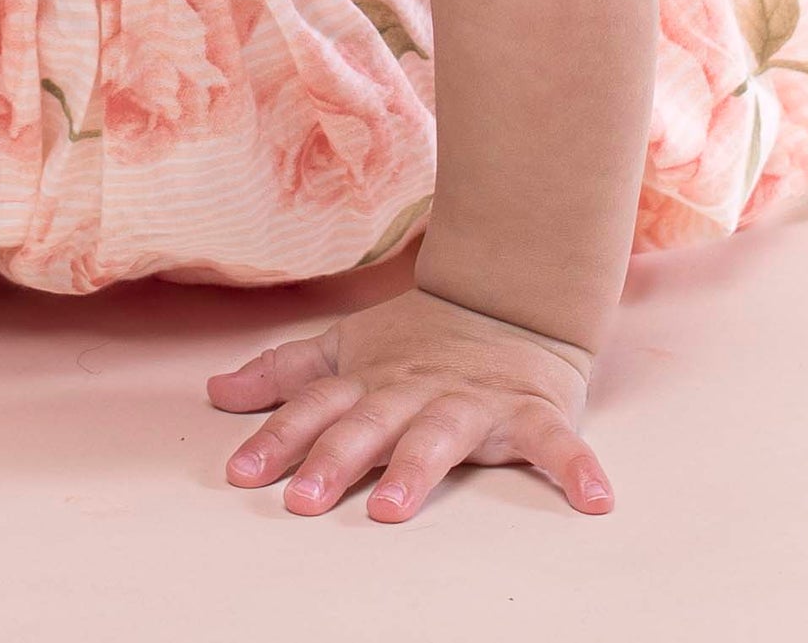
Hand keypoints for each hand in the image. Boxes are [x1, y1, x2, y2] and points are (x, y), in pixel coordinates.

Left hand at [207, 284, 610, 520]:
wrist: (510, 298)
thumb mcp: (345, 348)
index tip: (240, 474)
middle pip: (368, 425)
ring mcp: (472, 402)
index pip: (315, 407)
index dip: (277, 437)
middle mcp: (414, 392)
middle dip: (332, 459)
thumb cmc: (419, 339)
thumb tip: (214, 392)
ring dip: (416, 470)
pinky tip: (593, 501)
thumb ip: (283, 373)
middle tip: (301, 500)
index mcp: (370, 380)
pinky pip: (555, 443)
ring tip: (390, 509)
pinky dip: (576, 468)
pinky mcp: (531, 412)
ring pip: (440, 436)